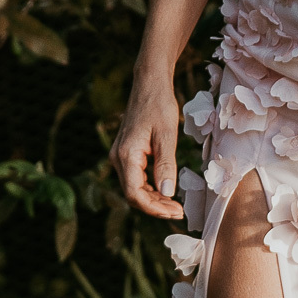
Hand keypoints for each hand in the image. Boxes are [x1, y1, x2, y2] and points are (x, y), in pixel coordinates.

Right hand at [110, 71, 184, 221]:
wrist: (149, 84)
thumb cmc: (159, 105)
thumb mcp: (167, 134)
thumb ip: (166, 164)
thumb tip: (168, 192)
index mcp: (126, 155)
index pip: (134, 194)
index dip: (154, 208)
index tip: (174, 213)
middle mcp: (118, 158)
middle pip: (133, 194)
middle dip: (155, 206)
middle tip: (179, 213)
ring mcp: (121, 156)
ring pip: (134, 188)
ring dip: (154, 199)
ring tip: (175, 206)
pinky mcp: (127, 153)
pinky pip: (136, 178)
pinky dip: (151, 187)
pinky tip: (166, 191)